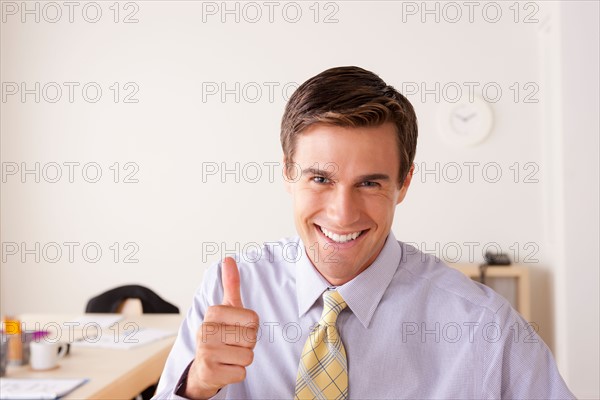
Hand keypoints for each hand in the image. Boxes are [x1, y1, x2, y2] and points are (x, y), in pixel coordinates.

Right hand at [184, 257, 258, 398]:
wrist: (203, 368)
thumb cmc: (220, 334)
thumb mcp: (226, 308)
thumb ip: (230, 284)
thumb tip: (228, 258)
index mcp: (213, 312)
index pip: (253, 319)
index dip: (250, 327)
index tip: (236, 328)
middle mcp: (205, 330)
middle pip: (251, 338)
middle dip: (247, 344)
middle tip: (232, 344)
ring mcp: (206, 352)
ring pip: (248, 356)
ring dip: (242, 358)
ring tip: (228, 355)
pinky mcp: (209, 372)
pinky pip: (241, 372)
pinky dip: (237, 373)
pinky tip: (224, 368)